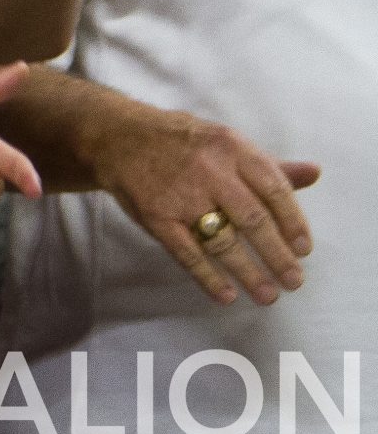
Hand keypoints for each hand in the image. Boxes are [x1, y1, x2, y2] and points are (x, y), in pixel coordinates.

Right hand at [84, 96, 316, 305]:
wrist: (118, 136)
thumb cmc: (183, 143)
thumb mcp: (227, 143)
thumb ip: (270, 165)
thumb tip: (314, 173)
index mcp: (232, 148)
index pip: (274, 188)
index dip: (293, 222)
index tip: (304, 249)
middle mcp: (209, 170)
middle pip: (252, 219)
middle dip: (276, 254)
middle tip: (293, 281)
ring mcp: (180, 195)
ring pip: (222, 240)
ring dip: (248, 272)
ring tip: (268, 296)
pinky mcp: (156, 216)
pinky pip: (187, 252)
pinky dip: (207, 276)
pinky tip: (226, 294)